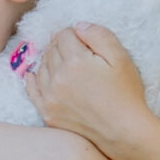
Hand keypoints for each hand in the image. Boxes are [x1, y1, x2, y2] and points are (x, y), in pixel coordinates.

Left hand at [25, 24, 158, 159]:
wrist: (124, 132)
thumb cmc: (126, 94)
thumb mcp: (121, 57)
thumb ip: (98, 35)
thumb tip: (77, 27)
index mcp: (75, 61)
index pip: (64, 34)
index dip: (75, 33)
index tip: (83, 40)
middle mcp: (58, 77)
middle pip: (51, 49)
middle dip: (61, 45)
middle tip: (75, 50)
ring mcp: (50, 97)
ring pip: (42, 67)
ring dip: (50, 61)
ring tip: (65, 63)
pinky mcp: (48, 114)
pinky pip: (33, 91)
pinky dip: (33, 80)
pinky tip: (34, 75)